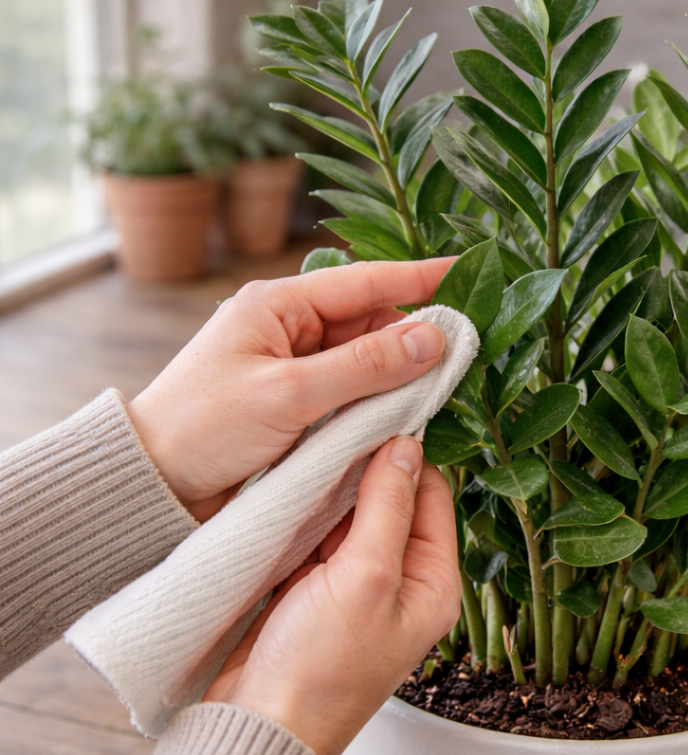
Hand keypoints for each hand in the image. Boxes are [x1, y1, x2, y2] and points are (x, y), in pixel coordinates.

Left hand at [128, 258, 453, 519]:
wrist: (153, 482)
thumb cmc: (205, 428)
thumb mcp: (289, 394)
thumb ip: (364, 366)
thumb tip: (433, 338)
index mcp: (278, 305)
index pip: (364, 281)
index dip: (419, 278)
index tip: (467, 271)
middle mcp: (289, 328)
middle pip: (370, 321)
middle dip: (414, 337)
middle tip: (465, 353)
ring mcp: (293, 366)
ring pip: (364, 360)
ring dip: (397, 374)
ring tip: (441, 385)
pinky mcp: (296, 402)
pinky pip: (350, 391)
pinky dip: (376, 400)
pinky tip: (404, 411)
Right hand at [203, 436, 460, 754]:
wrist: (256, 729)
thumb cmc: (319, 670)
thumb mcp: (364, 579)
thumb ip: (386, 509)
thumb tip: (406, 447)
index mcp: (432, 584)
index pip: (432, 498)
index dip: (409, 457)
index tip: (379, 418)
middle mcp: (400, 584)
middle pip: (392, 503)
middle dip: (366, 469)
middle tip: (337, 427)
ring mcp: (355, 588)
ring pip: (350, 517)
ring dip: (332, 490)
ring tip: (310, 452)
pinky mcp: (314, 592)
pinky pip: (317, 538)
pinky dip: (305, 515)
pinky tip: (290, 488)